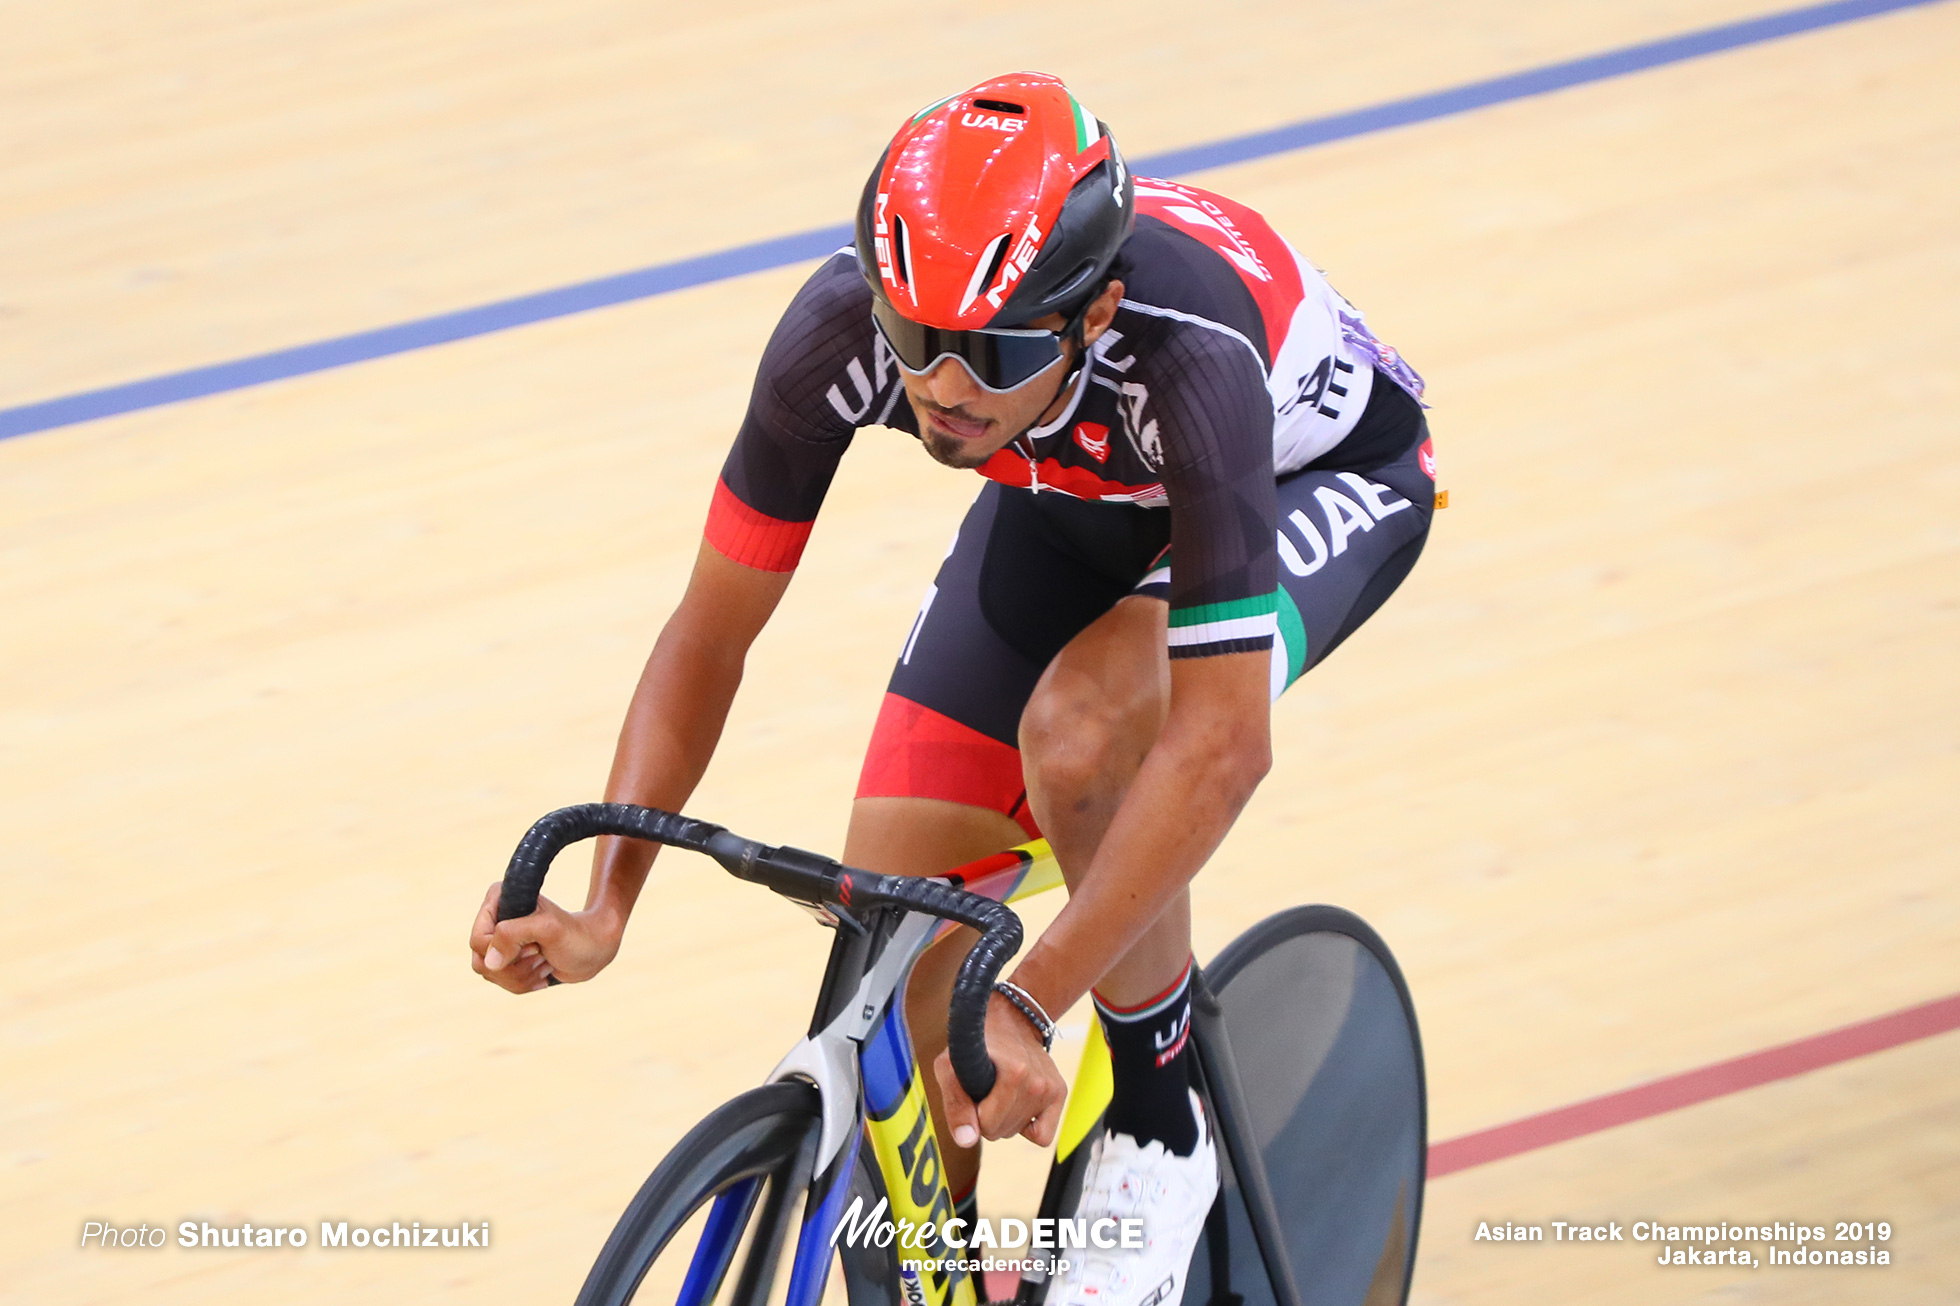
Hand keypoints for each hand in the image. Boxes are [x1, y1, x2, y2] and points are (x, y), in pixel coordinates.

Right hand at [469, 881, 622, 993]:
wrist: (593, 950)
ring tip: (544, 962)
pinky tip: (543, 972)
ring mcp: (498, 941)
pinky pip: (501, 982)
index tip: (534, 945)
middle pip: (482, 962)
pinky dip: (524, 983)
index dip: (504, 951)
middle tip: (541, 955)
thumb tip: (488, 962)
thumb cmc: (575, 935)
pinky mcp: (506, 958)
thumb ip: (514, 935)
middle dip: (516, 967)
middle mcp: (493, 919)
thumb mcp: (548, 929)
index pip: (478, 939)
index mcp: (498, 899)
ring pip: (491, 974)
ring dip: (522, 976)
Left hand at [932, 993, 1067, 1148]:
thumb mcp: (951, 1066)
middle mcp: (1038, 1082)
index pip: (987, 1124)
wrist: (1010, 1020)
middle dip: (987, 1118)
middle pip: (1001, 1132)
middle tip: (985, 1091)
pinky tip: (1018, 1107)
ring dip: (1005, 1119)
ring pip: (1018, 1133)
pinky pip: (1043, 1137)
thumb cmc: (976, 1044)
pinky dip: (1029, 1128)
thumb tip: (967, 1140)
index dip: (972, 1113)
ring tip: (1000, 1093)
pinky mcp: (1060, 1093)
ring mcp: (1051, 1088)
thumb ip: (955, 1104)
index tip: (971, 1092)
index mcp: (1015, 1072)